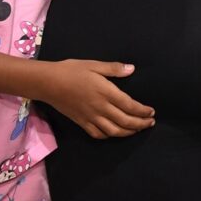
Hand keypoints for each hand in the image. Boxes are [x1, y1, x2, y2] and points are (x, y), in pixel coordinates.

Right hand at [37, 60, 154, 138]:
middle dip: (140, 124)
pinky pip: (99, 134)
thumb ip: (114, 68)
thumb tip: (132, 69)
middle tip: (150, 123)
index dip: (143, 111)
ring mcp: (91, 117)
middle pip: (125, 121)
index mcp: (106, 92)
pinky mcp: (82, 123)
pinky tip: (115, 132)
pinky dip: (110, 135)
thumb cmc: (72, 70)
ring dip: (128, 132)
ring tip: (137, 129)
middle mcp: (100, 108)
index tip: (151, 112)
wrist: (48, 83)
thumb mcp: (94, 64)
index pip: (130, 106)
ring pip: (114, 131)